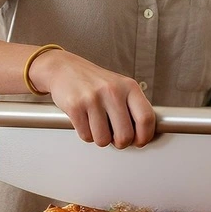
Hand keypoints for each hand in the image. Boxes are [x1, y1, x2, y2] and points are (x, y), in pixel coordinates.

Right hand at [29, 49, 155, 148]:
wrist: (64, 68)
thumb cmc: (94, 82)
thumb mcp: (119, 87)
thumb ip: (133, 108)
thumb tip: (143, 135)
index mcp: (129, 86)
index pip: (146, 118)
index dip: (144, 136)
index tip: (139, 141)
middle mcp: (113, 91)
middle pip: (125, 135)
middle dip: (120, 142)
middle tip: (115, 136)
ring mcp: (93, 98)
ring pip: (103, 140)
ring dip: (100, 138)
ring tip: (97, 125)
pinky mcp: (75, 106)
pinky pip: (86, 136)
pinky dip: (86, 134)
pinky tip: (85, 121)